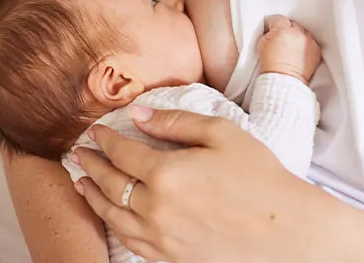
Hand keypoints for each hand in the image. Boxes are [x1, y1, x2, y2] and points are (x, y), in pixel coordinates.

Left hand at [72, 107, 353, 261]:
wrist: (284, 229)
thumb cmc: (259, 176)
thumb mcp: (222, 134)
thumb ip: (177, 122)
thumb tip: (139, 115)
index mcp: (167, 172)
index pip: (122, 151)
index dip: (105, 139)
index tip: (96, 130)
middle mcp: (155, 206)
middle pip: (110, 182)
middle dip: (90, 164)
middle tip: (79, 153)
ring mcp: (159, 236)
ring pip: (111, 213)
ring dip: (90, 194)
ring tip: (80, 182)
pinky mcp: (169, 256)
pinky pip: (128, 240)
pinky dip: (110, 223)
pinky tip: (108, 214)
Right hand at [257, 15, 321, 82]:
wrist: (283, 80)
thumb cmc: (271, 65)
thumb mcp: (261, 44)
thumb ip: (268, 33)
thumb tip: (273, 30)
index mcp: (282, 30)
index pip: (278, 18)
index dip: (274, 25)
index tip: (273, 31)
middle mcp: (297, 33)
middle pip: (292, 24)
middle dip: (287, 30)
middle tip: (282, 41)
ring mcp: (308, 41)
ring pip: (303, 32)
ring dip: (298, 37)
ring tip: (292, 48)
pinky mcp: (316, 49)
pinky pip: (311, 42)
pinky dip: (306, 45)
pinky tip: (299, 53)